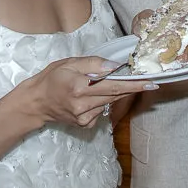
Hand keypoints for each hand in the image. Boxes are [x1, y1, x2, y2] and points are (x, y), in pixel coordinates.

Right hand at [18, 55, 155, 127]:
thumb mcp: (68, 63)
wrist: (36, 103)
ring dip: (113, 92)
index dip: (134, 85)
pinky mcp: (85, 124)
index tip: (151, 83)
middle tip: (146, 81)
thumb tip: (114, 66)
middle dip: (131, 87)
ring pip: (109, 102)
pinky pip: (101, 110)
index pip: (113, 85)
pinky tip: (89, 98)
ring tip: (99, 84)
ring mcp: (84, 117)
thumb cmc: (51, 79)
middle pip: (115, 95)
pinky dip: (101, 101)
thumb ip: (92, 64)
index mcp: (79, 87)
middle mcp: (83, 105)